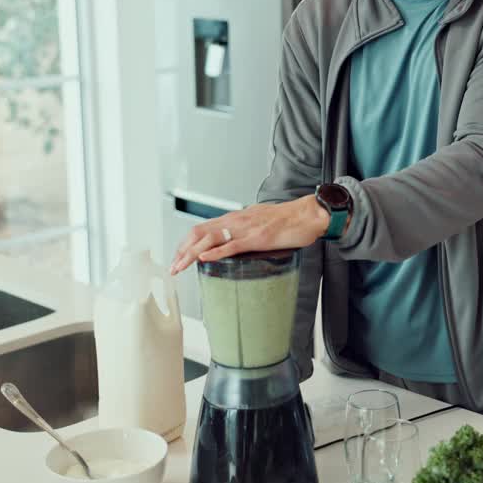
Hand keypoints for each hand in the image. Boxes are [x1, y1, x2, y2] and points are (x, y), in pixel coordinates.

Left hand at [169, 196, 329, 273]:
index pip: (202, 228)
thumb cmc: (289, 220)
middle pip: (199, 233)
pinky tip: (204, 259)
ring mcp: (245, 229)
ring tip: (180, 266)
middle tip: (173, 267)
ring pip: (209, 239)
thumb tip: (235, 241)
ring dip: (190, 254)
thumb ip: (245, 230)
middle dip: (182, 251)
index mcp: (236, 218)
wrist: (308, 215)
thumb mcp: (259, 222)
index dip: (186, 243)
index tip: (178, 257)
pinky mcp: (257, 238)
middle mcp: (236, 221)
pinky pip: (231, 246)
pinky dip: (214, 253)